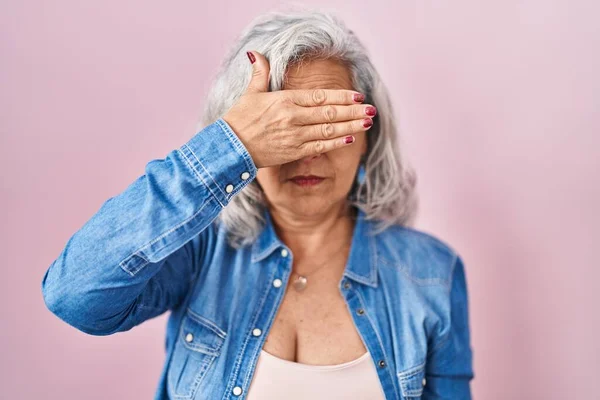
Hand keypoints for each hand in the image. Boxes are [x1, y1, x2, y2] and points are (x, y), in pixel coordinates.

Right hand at [222, 51, 375, 168]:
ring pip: (329, 129)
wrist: (230, 147)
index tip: (358, 95)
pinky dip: (336, 142)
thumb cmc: (239, 119)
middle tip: (371, 109)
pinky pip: (320, 146)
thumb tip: (256, 54)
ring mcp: (295, 136)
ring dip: (351, 125)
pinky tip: (350, 138)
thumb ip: (260, 73)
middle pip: (330, 112)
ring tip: (367, 122)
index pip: (320, 96)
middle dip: (353, 111)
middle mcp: (294, 117)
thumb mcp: (250, 93)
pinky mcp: (294, 151)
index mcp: (286, 100)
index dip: (341, 96)